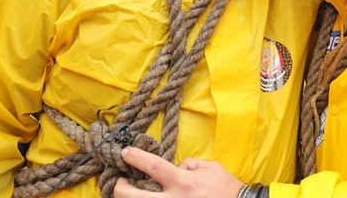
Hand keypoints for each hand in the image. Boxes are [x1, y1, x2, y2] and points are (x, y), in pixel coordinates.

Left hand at [114, 147, 243, 197]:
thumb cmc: (226, 189)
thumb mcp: (210, 168)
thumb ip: (189, 165)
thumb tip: (177, 167)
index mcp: (182, 182)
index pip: (152, 166)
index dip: (135, 158)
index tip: (124, 153)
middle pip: (133, 196)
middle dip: (120, 188)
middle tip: (119, 182)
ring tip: (130, 192)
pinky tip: (147, 197)